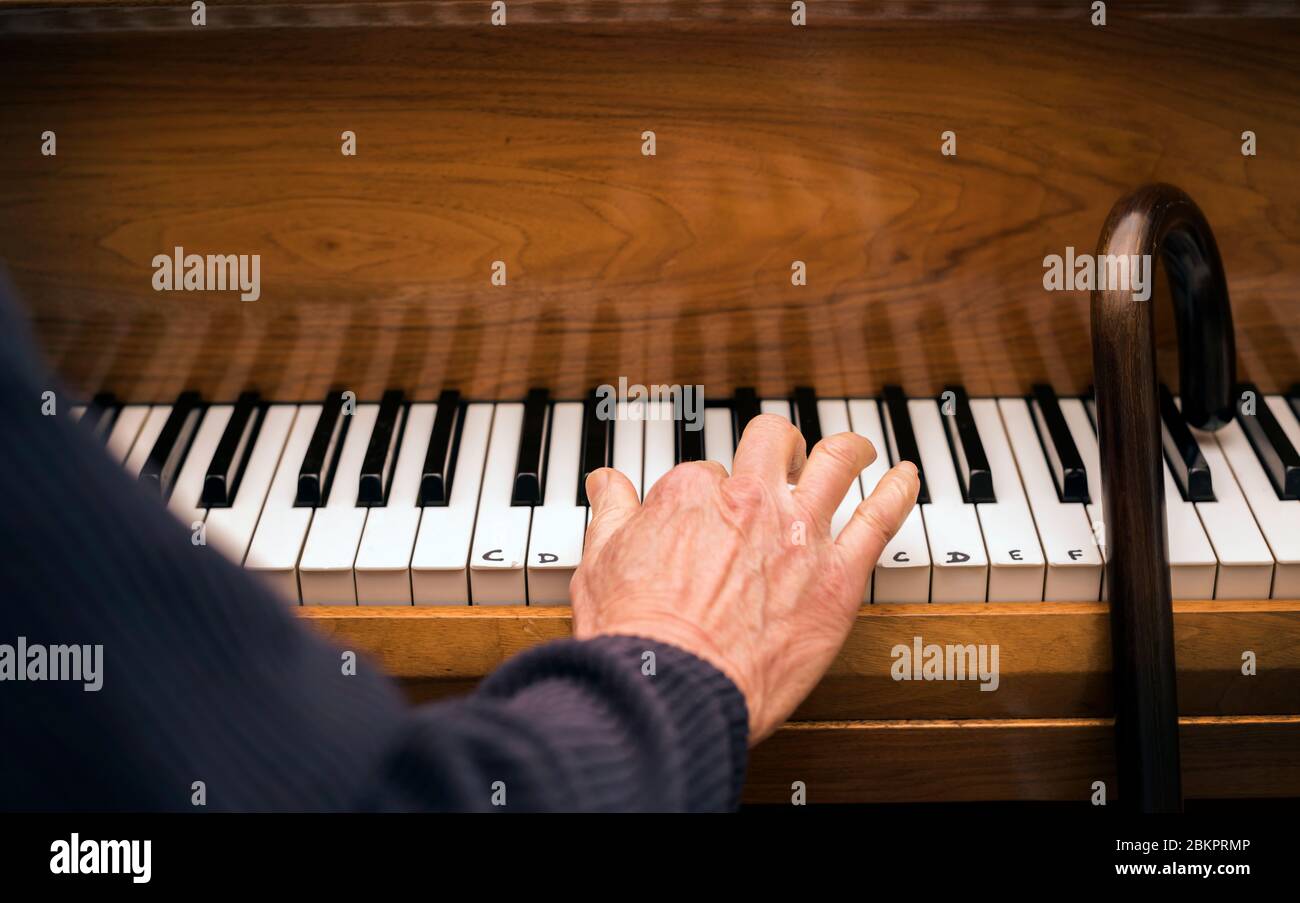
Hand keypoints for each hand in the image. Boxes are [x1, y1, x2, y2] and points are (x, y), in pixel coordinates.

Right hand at [571, 413, 919, 742]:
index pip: (705, 475)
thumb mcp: (600, 560)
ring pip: (835, 462)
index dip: (705, 496)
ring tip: (855, 450)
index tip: (704, 518)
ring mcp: (799, 533)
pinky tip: (905, 478)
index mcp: (691, 493)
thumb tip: (606, 481)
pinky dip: (898, 492)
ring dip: (845, 450)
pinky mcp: (838, 576)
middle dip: (776, 446)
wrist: (670, 686)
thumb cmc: (633, 634)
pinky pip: (879, 520)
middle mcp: (749, 500)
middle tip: (784, 458)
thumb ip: (611, 512)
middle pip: (772, 445)